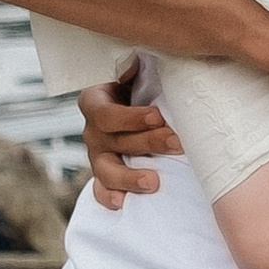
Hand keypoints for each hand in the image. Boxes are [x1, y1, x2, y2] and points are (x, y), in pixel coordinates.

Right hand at [79, 65, 180, 208]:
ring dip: (129, 177)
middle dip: (147, 142)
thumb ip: (134, 66)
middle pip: (114, 142)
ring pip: (106, 170)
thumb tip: (131, 66)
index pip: (105, 114)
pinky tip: (122, 203)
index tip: (158, 116)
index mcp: (94, 103)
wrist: (136, 109)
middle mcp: (93, 131)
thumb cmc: (141, 86)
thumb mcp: (137, 71)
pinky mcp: (104, 176)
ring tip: (153, 181)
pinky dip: (109, 198)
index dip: (130, 117)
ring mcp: (97, 156)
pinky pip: (101, 190)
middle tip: (176, 142)